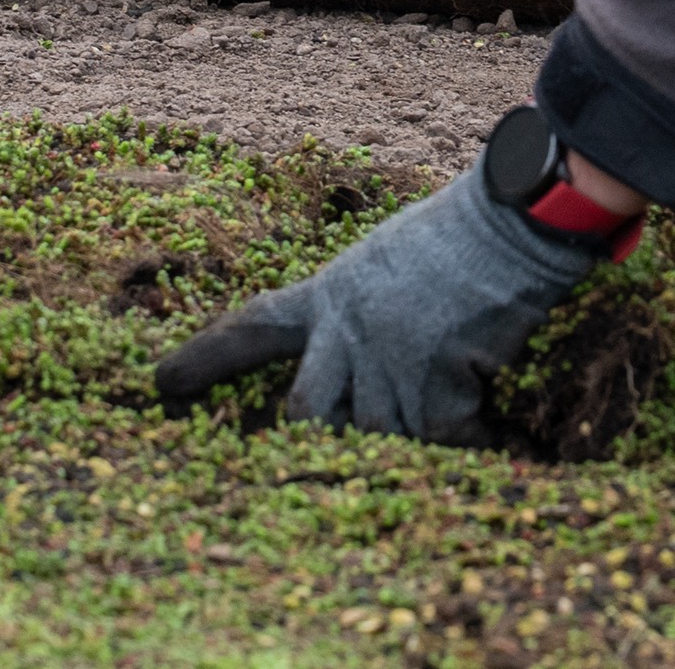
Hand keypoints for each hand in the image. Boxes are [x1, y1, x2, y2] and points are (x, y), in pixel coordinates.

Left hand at [153, 170, 597, 443]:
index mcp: (330, 294)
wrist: (514, 219)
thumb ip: (361, 309)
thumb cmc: (460, 233)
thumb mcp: (386, 259)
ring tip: (446, 411)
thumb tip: (363, 364)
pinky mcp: (439, 382)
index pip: (252, 328)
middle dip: (321, 440)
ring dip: (409, 436)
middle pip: (306, 413)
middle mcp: (348, 330)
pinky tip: (490, 423)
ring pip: (377, 436)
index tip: (161, 386)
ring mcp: (390, 358)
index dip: (204, 359)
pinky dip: (467, 440)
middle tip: (341, 456)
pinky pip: (441, 440)